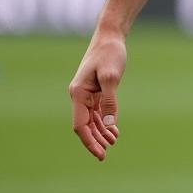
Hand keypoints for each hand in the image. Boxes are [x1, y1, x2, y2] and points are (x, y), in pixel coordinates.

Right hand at [69, 31, 125, 160]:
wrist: (110, 37)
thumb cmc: (109, 53)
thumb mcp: (112, 76)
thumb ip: (110, 99)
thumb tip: (110, 123)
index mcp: (78, 93)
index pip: (80, 124)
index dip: (89, 141)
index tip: (100, 153)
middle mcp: (80, 96)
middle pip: (85, 125)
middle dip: (94, 141)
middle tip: (105, 156)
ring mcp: (87, 94)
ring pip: (92, 120)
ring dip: (101, 132)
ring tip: (112, 143)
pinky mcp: (96, 91)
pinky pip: (98, 112)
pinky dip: (105, 122)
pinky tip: (114, 131)